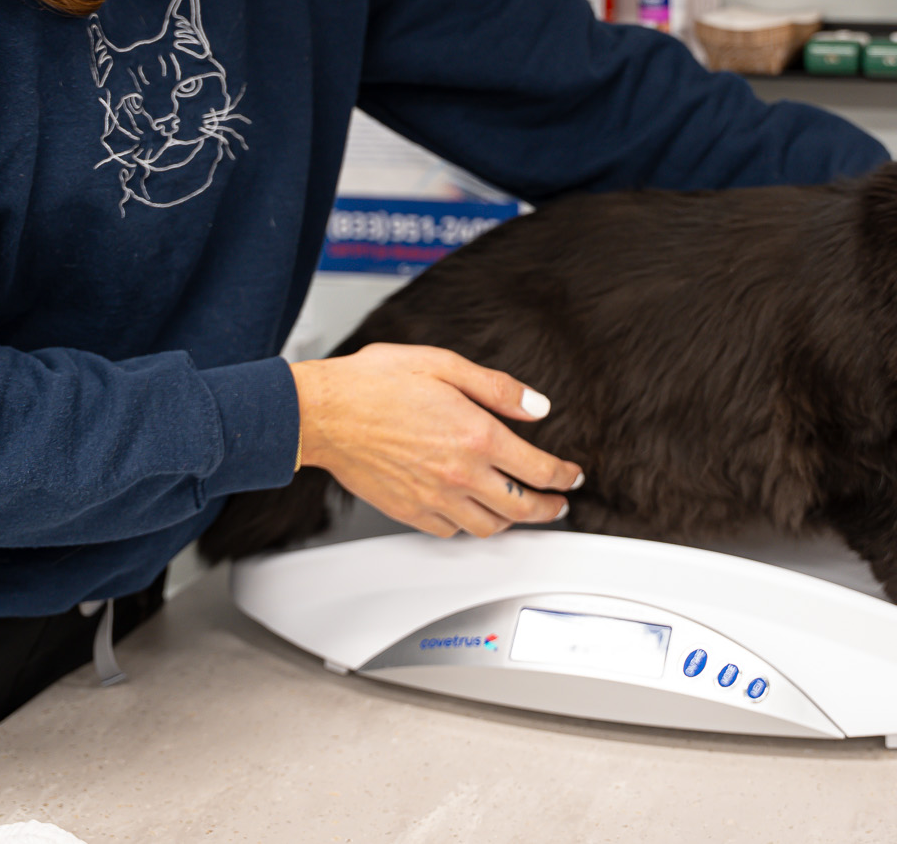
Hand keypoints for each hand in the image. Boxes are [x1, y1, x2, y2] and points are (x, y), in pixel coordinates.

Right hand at [291, 343, 584, 539]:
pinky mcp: (408, 511)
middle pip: (522, 508)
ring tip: (521, 511)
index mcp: (476, 435)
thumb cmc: (375, 382)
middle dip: (550, 508)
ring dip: (513, 522)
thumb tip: (538, 406)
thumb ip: (498, 388)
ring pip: (489, 527)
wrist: (323, 411)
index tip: (573, 476)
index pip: (539, 470)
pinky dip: (470, 526)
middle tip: (560, 504)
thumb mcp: (444, 364)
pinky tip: (472, 512)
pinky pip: (451, 532)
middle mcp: (459, 474)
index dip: (564, 476)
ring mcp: (433, 498)